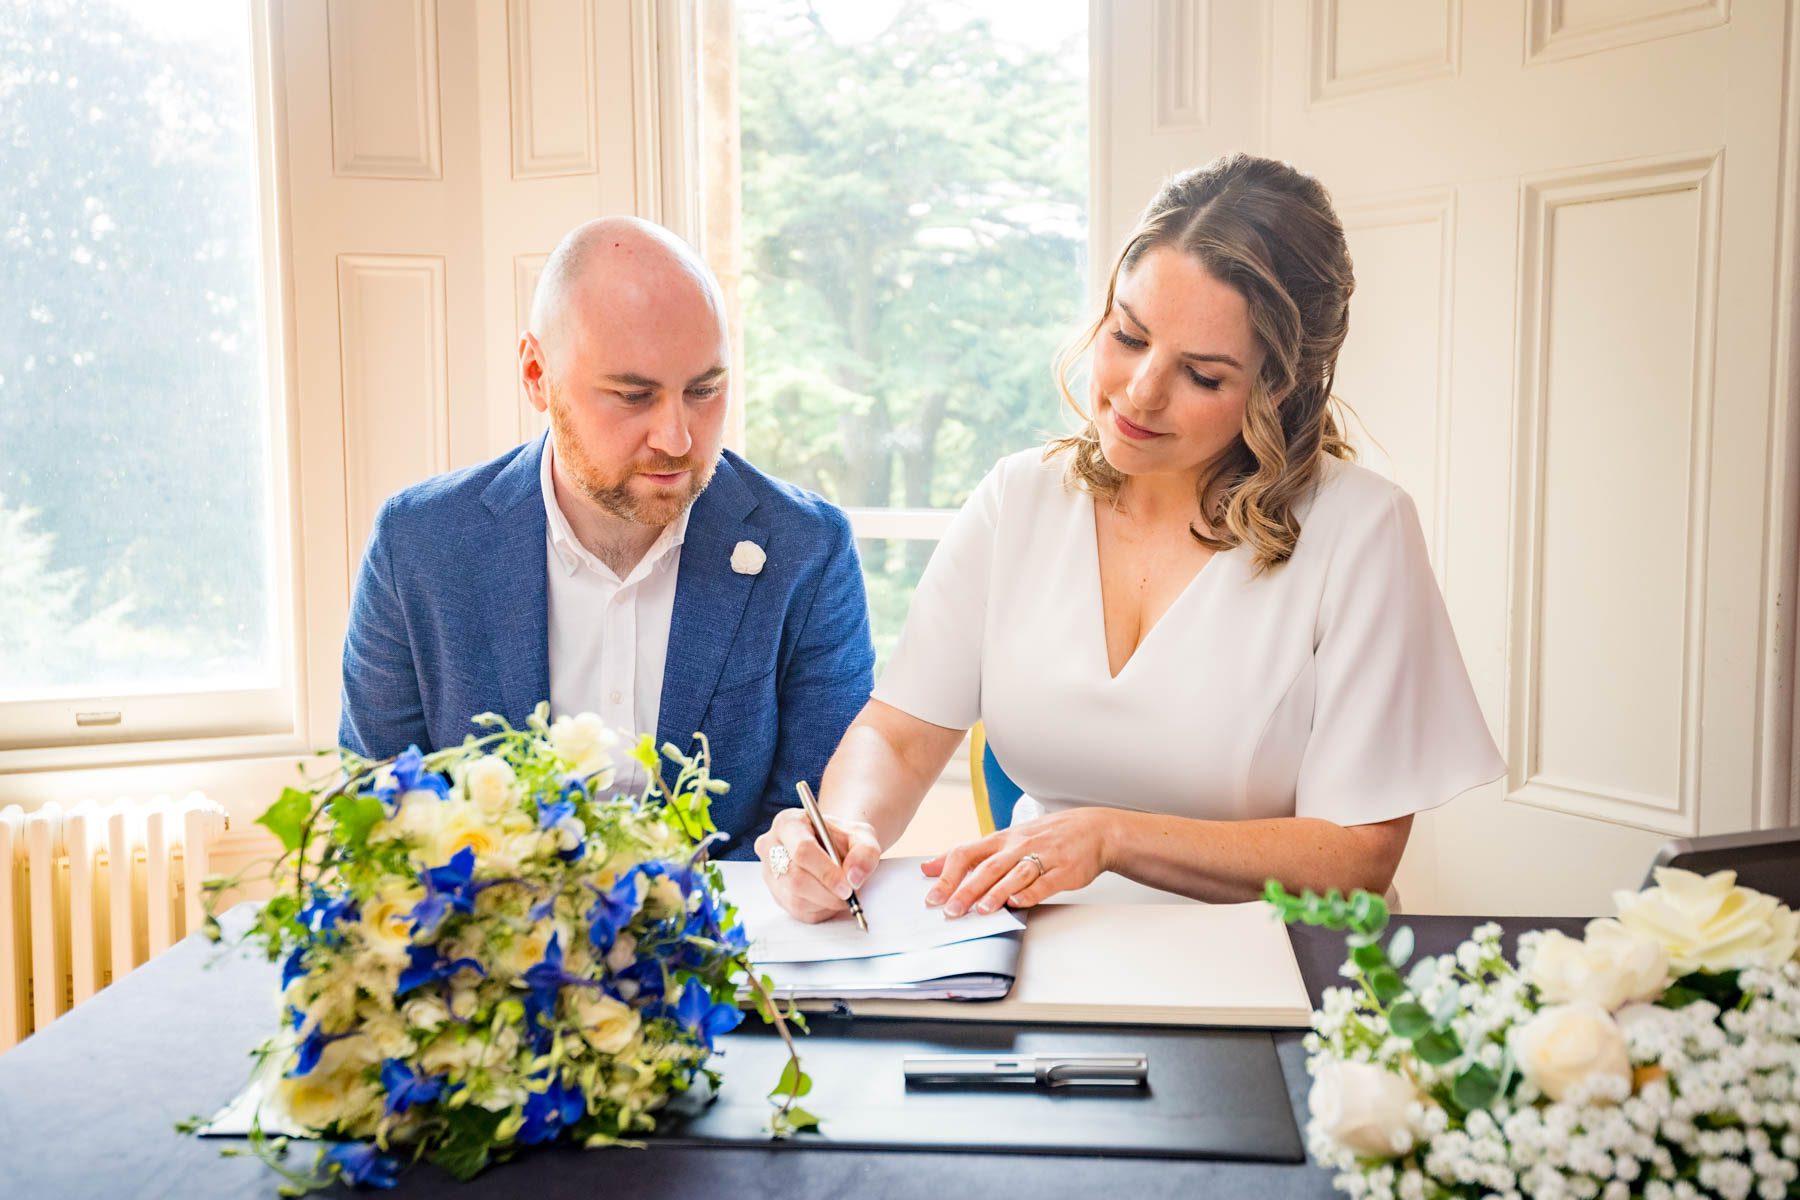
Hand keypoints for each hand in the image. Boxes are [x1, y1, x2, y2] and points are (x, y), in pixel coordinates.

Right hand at [754, 807, 882, 923]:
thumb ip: (865, 851)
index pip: (802, 850)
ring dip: (826, 902)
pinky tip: (830, 897)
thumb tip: (854, 877)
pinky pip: (798, 911)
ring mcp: (770, 873)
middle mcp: (771, 846)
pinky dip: (821, 909)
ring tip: (842, 892)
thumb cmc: (843, 839)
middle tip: (850, 894)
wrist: (833, 848)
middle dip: (829, 891)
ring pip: (796, 898)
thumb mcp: (861, 835)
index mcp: (788, 823)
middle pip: (796, 878)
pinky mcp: (776, 894)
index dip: (827, 872)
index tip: (848, 886)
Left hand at [921, 808, 1111, 916]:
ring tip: (982, 909)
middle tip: (950, 910)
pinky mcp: (1064, 870)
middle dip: (967, 889)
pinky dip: (1032, 892)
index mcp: (1001, 840)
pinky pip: (1046, 882)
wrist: (1093, 829)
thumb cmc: (1045, 836)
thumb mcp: (1005, 840)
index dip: (947, 874)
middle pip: (988, 867)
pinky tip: (1020, 902)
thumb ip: (970, 855)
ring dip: (998, 892)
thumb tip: (931, 867)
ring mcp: (1043, 857)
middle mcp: (1018, 846)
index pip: (967, 853)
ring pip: (1016, 874)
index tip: (932, 896)